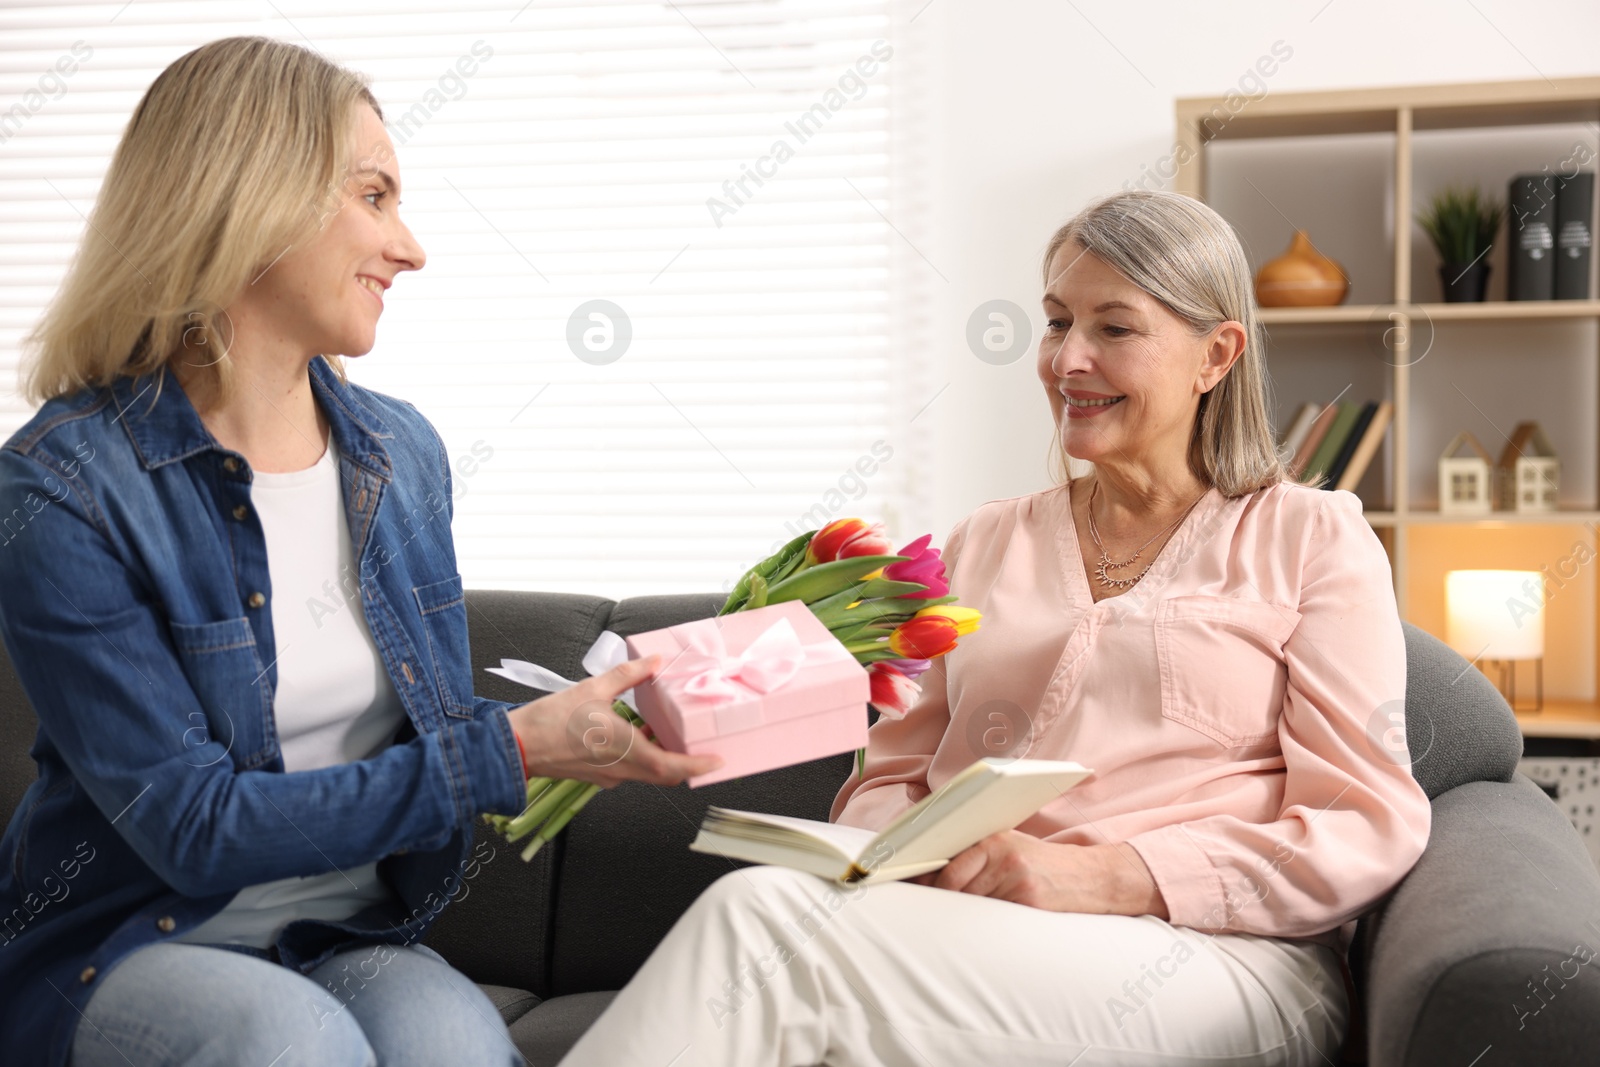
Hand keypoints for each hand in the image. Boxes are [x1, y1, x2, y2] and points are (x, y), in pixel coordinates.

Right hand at [507, 655, 723, 787]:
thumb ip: (628, 676)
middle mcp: (621, 769)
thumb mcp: (593, 689)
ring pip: (648, 773)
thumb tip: (653, 662)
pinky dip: (643, 756)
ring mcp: (609, 776)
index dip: (697, 765)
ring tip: (673, 734)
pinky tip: (639, 734)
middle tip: (703, 748)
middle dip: (687, 763)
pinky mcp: (598, 776)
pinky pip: (630, 770)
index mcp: (624, 749)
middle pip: (665, 774)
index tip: (716, 762)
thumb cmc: (550, 721)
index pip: (671, 767)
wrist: (517, 746)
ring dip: (664, 758)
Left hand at [907, 831, 1168, 917]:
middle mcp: (1002, 853)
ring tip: (948, 919)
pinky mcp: (1027, 900)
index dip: (923, 874)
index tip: (902, 881)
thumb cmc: (1041, 863)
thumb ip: (973, 849)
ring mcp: (1014, 877)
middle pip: (952, 883)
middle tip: (922, 908)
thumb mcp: (1009, 844)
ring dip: (959, 913)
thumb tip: (926, 851)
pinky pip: (992, 915)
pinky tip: (982, 924)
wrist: (1090, 878)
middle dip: (938, 897)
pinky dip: (983, 922)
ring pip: (969, 901)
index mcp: (993, 837)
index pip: (946, 857)